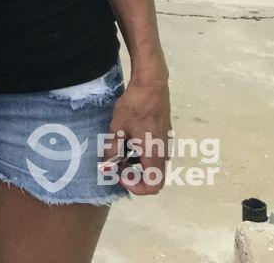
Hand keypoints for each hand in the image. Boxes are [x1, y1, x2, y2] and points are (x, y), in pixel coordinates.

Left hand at [102, 74, 171, 195]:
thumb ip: (112, 150)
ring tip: (119, 150)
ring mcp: (166, 143)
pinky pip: (154, 153)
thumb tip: (107, 167)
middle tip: (117, 164)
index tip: (120, 175)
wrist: (151, 86)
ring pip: (153, 165)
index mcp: (154, 155)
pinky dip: (141, 154)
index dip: (136, 187)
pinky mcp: (164, 135)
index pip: (154, 186)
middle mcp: (164, 153)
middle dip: (135, 176)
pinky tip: (128, 139)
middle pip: (154, 177)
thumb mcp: (117, 128)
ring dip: (137, 164)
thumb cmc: (135, 107)